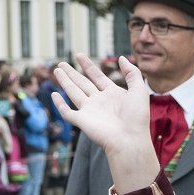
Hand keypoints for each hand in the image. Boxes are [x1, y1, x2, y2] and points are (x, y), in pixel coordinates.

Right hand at [51, 55, 158, 194]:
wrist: (129, 139)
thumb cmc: (137, 117)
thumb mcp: (139, 90)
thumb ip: (132, 73)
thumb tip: (121, 58)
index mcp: (113, 94)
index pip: (97, 76)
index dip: (88, 66)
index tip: (79, 55)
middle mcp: (100, 101)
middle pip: (83, 83)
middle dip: (72, 73)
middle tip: (61, 63)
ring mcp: (90, 111)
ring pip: (73, 93)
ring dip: (65, 82)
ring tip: (57, 70)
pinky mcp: (82, 121)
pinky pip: (67, 112)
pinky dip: (60, 104)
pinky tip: (54, 95)